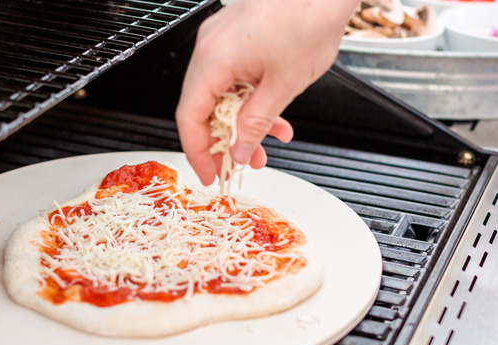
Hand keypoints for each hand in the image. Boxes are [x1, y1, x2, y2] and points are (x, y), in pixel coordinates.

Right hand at [175, 0, 358, 184]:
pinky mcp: (237, 35)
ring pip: (222, 93)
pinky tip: (274, 115)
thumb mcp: (283, 85)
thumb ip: (256, 123)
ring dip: (242, 122)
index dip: (197, 152)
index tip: (209, 174)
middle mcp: (210, 47)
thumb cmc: (308, 18)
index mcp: (213, 60)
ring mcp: (222, 39)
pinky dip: (250, 99)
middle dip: (224, 140)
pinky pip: (233, 76)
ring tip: (266, 143)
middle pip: (203, 107)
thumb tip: (241, 150)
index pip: (190, 117)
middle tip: (240, 164)